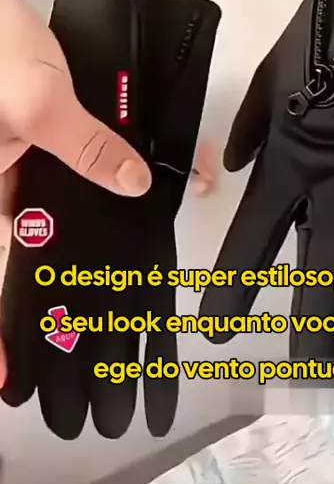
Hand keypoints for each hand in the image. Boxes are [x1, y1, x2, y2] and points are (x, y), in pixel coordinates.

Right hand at [0, 0, 151, 385]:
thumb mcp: (37, 104)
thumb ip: (83, 148)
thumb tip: (131, 184)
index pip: (7, 266)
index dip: (4, 324)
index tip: (7, 379)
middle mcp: (11, 185)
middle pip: (47, 239)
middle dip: (82, 268)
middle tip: (120, 310)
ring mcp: (30, 162)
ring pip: (77, 200)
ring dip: (118, 211)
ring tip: (158, 236)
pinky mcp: (51, 137)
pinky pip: (89, 161)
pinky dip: (121, 167)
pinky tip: (167, 170)